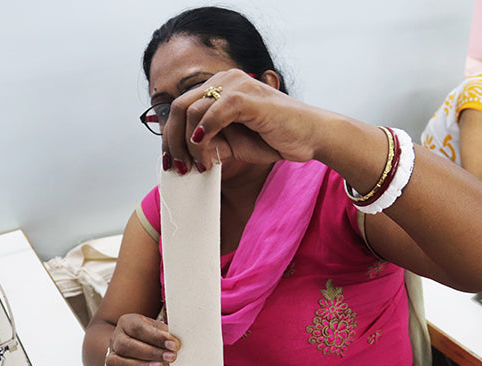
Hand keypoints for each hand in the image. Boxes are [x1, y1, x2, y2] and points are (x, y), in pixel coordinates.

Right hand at [105, 313, 179, 365]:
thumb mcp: (159, 331)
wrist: (138, 352)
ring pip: (115, 363)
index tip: (172, 343)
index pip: (137, 328)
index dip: (156, 336)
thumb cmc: (150, 340)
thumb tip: (175, 343)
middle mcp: (116, 340)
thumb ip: (166, 335)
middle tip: (169, 356)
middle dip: (150, 352)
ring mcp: (111, 358)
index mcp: (127, 323)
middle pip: (125, 346)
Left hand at [163, 69, 324, 171]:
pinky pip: (213, 113)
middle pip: (179, 108)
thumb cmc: (276, 137)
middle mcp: (225, 80)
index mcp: (220, 87)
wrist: (311, 136)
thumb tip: (184, 154)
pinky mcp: (247, 97)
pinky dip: (204, 135)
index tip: (170, 162)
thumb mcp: (234, 143)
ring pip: (192, 111)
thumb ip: (210, 142)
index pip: (181, 109)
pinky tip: (207, 155)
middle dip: (173, 142)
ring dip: (189, 145)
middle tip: (178, 168)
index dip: (170, 137)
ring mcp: (236, 85)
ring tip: (200, 165)